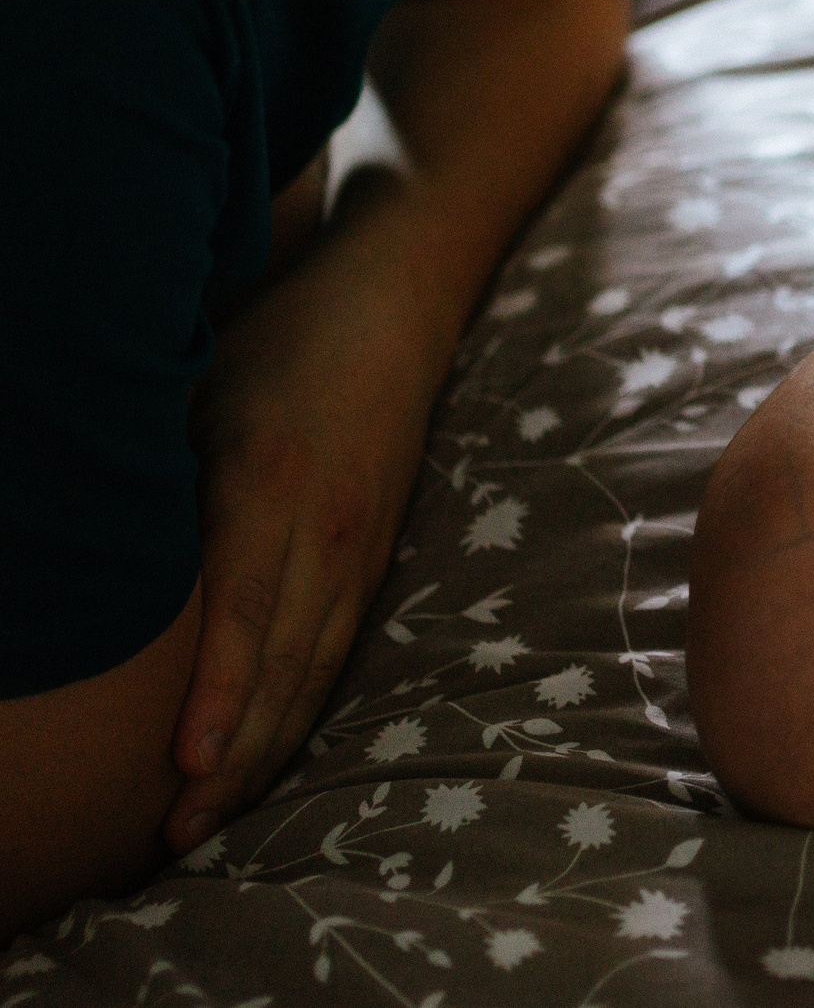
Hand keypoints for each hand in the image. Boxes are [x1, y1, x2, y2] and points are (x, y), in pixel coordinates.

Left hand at [167, 249, 444, 851]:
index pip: (244, 614)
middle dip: (232, 757)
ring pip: (312, 675)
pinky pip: (335, 655)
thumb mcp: (200, 394)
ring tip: (209, 818)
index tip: (181, 763)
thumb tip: (90, 568)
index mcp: (272, 490)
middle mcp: (326, 535)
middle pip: (282, 667)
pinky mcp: (373, 560)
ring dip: (263, 753)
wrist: (395, 307)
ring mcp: (359, 552)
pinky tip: (259, 758)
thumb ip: (160, 483)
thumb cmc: (277, 343)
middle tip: (176, 833)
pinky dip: (296, 716)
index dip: (215, 695)